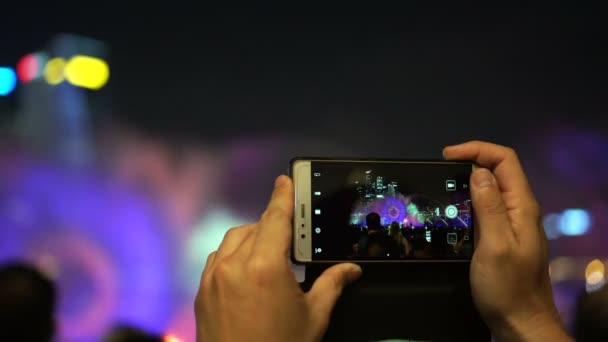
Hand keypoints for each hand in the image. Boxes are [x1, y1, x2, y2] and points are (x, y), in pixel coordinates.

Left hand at [195, 175, 361, 341]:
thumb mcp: (313, 317)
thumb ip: (332, 285)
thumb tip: (351, 269)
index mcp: (265, 267)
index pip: (275, 219)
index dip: (283, 196)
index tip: (285, 179)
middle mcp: (234, 265)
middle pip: (254, 227)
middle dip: (272, 226)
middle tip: (290, 241)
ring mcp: (213, 277)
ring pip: (233, 240)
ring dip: (252, 238)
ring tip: (270, 257)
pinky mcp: (201, 291)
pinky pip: (218, 258)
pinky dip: (234, 255)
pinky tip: (247, 272)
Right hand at [444, 141, 571, 341]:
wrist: (520, 321)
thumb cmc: (506, 286)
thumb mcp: (495, 245)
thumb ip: (489, 206)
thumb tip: (479, 170)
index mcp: (521, 206)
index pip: (505, 160)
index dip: (477, 150)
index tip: (446, 156)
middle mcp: (519, 209)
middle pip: (498, 170)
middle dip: (470, 161)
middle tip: (439, 171)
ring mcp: (511, 222)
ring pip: (491, 187)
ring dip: (467, 180)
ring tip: (441, 186)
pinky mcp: (501, 235)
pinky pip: (486, 206)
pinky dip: (468, 199)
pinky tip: (452, 208)